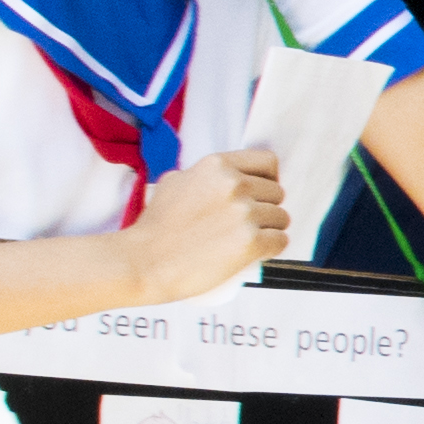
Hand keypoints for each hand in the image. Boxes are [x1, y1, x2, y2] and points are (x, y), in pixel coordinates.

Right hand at [124, 148, 286, 303]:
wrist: (143, 262)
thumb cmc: (154, 228)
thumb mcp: (173, 182)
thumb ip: (202, 175)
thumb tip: (226, 178)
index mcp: (217, 166)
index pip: (268, 162)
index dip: (268, 179)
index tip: (261, 193)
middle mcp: (234, 184)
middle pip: (277, 193)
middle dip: (266, 208)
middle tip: (247, 223)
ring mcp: (244, 213)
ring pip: (281, 218)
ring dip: (270, 230)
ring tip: (248, 239)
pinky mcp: (251, 242)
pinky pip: (281, 241)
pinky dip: (272, 248)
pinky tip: (256, 252)